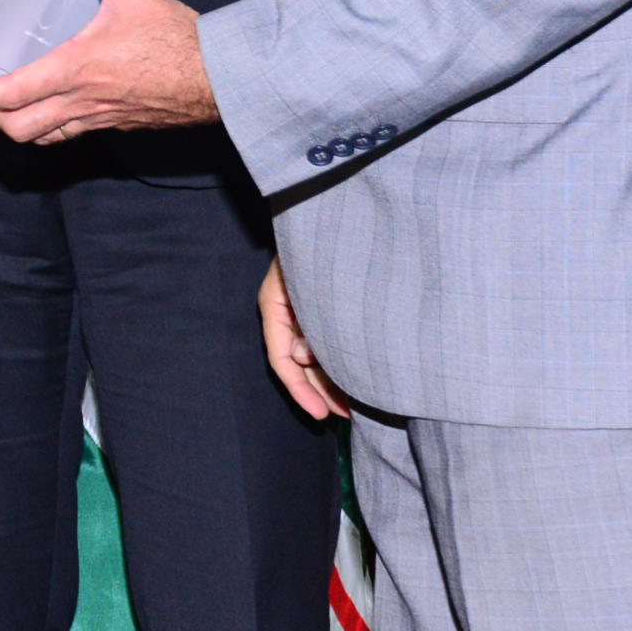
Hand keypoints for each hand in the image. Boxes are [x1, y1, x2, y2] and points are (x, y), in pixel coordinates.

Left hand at [0, 0, 215, 142]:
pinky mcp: (115, 124)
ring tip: (3, 105)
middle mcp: (80, 101)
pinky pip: (70, 134)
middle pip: (17, 127)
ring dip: (16, 124)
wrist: (224, 82)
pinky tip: (49, 107)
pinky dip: (49, 126)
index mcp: (76, 70)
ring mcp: (98, 118)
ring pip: (42, 137)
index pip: (9, 93)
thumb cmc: (182, 45)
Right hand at [259, 259, 347, 419]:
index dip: (300, 390)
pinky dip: (338, 362)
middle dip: (319, 391)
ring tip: (353, 404)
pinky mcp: (323, 310)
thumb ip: (305, 322)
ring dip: (330, 380)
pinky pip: (326, 342)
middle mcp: (287, 312)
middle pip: (297, 362)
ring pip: (313, 355)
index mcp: (275, 305)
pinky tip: (356, 377)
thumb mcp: (307, 285)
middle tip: (344, 415)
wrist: (340, 215)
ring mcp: (304, 311)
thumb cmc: (323, 246)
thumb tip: (303, 357)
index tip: (323, 414)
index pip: (280, 358)